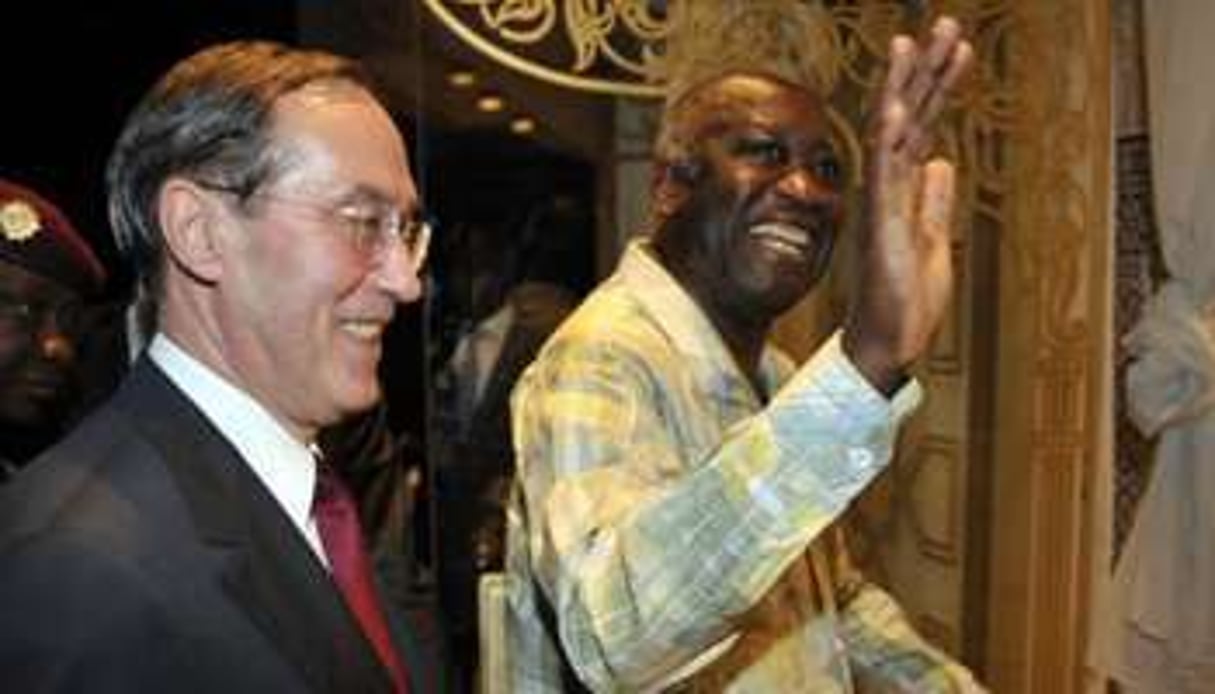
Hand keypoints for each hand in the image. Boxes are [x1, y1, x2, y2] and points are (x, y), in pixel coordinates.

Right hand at [843, 16, 972, 394]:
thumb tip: (941, 161)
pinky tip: (895, 106)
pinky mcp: (882, 224)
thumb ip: (934, 199)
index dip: (939, 86)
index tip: (958, 48)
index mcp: (904, 189)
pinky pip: (882, 175)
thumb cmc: (908, 298)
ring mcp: (882, 202)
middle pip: (907, 117)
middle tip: (945, 25)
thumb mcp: (934, 240)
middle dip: (926, 70)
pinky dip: (888, 139)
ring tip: (913, 43)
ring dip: (902, 89)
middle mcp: (889, 187)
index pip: (922, 126)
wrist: (890, 340)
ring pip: (890, 135)